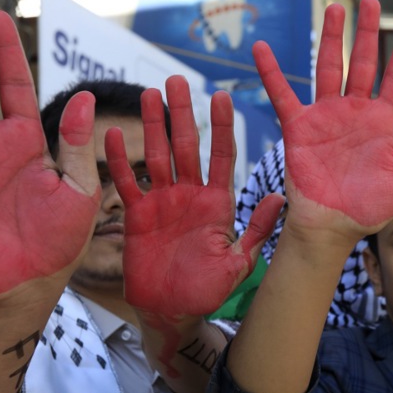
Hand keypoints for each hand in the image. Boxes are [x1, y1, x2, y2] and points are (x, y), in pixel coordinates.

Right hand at [105, 77, 282, 329]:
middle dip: (182, 113)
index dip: (222, 127)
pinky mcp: (138, 215)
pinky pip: (126, 182)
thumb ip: (257, 231)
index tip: (223, 95)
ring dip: (152, 125)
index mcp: (218, 203)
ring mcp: (163, 202)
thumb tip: (280, 198)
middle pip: (186, 146)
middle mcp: (190, 195)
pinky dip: (118, 160)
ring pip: (156, 155)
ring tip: (148, 94)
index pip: (222, 156)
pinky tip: (111, 134)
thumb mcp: (238, 264)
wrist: (171, 312)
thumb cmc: (208, 292)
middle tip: (176, 79)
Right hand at [253, 0, 392, 240]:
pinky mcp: (299, 127)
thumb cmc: (369, 211)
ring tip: (334, 8)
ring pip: (329, 68)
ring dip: (331, 39)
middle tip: (369, 0)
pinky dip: (272, 73)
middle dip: (366, 32)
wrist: (332, 227)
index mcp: (382, 123)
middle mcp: (355, 113)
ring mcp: (326, 117)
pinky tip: (261, 49)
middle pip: (362, 62)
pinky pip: (283, 95)